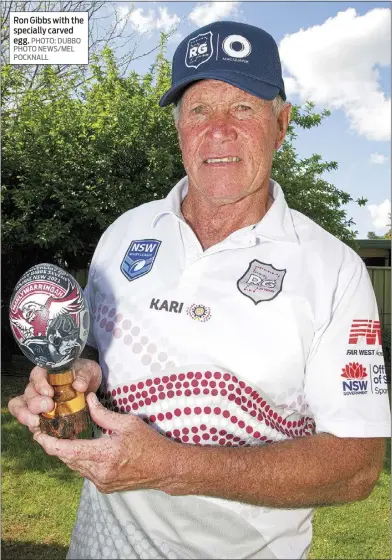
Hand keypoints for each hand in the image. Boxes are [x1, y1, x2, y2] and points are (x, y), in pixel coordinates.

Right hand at [8, 358, 101, 432]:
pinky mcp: (39, 415)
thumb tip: (79, 385)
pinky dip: (31, 426)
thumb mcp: (87, 371)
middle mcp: (37, 386)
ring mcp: (36, 402)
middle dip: (35, 402)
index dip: (40, 384)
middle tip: (48, 406)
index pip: (37, 375)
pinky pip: (28, 420)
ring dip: (26, 416)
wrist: (89, 387)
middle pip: (28, 394)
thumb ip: (83, 376)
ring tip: (36, 422)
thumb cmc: (84, 375)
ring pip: (21, 407)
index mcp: (46, 372)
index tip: (49, 392)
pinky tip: (38, 430)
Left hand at [32, 393, 176, 493]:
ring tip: (59, 438)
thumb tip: (87, 399)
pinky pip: (85, 473)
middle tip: (46, 432)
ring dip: (66, 454)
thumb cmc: (149, 443)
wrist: (164, 468)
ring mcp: (101, 482)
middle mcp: (99, 472)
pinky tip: (80, 449)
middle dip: (55, 447)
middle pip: (68, 459)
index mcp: (104, 454)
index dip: (50, 444)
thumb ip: (103, 413)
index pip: (68, 450)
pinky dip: (79, 460)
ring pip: (75, 467)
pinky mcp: (105, 486)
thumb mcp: (128, 422)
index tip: (38, 434)